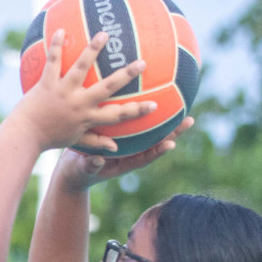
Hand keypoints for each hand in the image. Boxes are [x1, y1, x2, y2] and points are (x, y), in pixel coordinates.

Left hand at [12, 30, 156, 153]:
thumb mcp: (75, 141)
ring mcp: (62, 92)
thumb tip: (116, 148)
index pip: (117, 115)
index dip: (137, 111)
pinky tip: (60, 30)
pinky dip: (56, 46)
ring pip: (81, 67)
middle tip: (142, 63)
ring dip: (93, 50)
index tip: (156, 104)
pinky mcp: (46, 84)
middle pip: (107, 87)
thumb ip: (96, 142)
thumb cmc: (51, 137)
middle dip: (126, 75)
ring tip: (105, 34)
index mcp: (87, 118)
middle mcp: (78, 103)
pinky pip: (52, 62)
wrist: (24, 135)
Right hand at [55, 116, 196, 192]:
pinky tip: (153, 91)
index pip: (144, 158)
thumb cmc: (77, 170)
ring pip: (151, 131)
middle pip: (154, 142)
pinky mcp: (124, 135)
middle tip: (188, 120)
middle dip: (172, 133)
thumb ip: (90, 166)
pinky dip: (145, 110)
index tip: (171, 144)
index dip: (157, 152)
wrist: (73, 169)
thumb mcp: (81, 169)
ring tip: (183, 106)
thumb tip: (98, 160)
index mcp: (123, 163)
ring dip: (167, 120)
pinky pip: (137, 122)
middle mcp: (131, 153)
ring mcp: (129, 144)